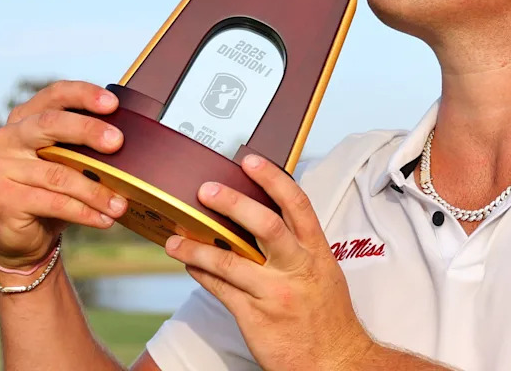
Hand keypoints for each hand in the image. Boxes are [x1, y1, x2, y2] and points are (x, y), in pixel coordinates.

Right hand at [0, 80, 128, 269]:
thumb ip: (87, 145)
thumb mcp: (69, 160)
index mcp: (27, 117)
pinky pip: (53, 203)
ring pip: (58, 174)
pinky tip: (104, 219)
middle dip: (87, 130)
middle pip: (50, 124)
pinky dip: (84, 212)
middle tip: (117, 142)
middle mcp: (8, 137)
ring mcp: (1, 167)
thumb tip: (135, 143)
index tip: (112, 103)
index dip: (83, 95)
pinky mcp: (3, 198)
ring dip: (95, 190)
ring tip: (121, 203)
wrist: (23, 232)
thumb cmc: (53, 187)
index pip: (55, 95)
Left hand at [165, 154, 372, 370]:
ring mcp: (274, 293)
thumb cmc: (327, 316)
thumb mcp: (323, 272)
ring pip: (230, 261)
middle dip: (231, 203)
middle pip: (264, 225)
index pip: (296, 204)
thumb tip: (266, 217)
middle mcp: (296, 268)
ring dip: (197, 246)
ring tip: (175, 238)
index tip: (250, 160)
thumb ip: (299, 246)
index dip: (272, 178)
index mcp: (316, 252)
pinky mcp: (254, 317)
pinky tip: (190, 263)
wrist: (334, 362)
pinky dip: (202, 273)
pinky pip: (221, 289)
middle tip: (205, 190)